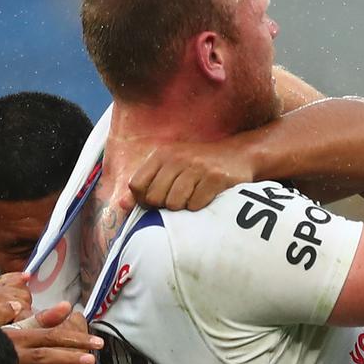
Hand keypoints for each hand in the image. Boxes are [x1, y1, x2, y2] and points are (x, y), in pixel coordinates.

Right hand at [2, 302, 100, 363]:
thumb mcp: (12, 326)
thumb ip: (40, 317)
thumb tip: (68, 306)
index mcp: (16, 338)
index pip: (50, 336)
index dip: (75, 338)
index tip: (99, 342)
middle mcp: (10, 357)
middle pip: (43, 357)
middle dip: (67, 359)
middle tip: (91, 361)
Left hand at [130, 143, 254, 210]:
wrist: (239, 154)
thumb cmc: (200, 166)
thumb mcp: (172, 166)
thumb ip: (147, 183)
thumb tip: (123, 206)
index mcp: (162, 154)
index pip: (137, 186)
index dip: (144, 200)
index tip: (157, 202)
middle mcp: (178, 158)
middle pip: (154, 198)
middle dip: (164, 206)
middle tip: (179, 201)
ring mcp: (198, 167)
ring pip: (174, 204)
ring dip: (183, 208)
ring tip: (192, 198)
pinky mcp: (216, 178)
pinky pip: (196, 205)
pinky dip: (199, 208)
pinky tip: (206, 198)